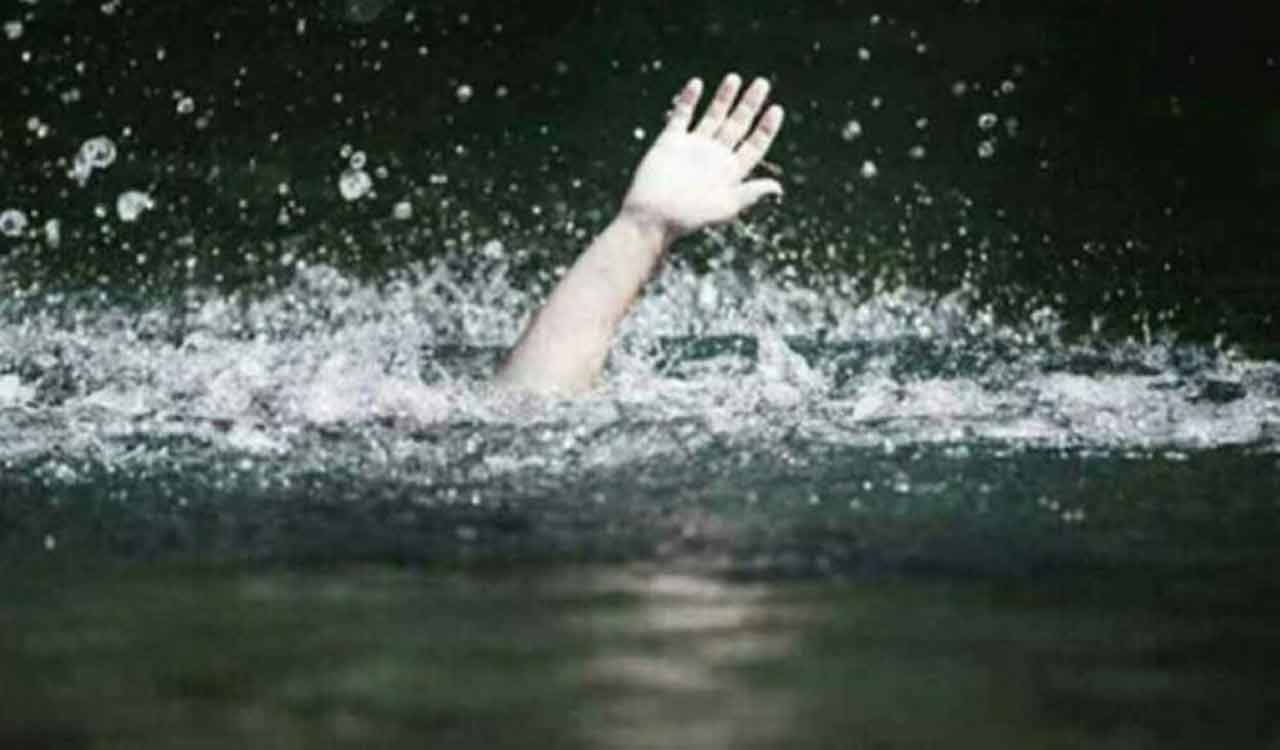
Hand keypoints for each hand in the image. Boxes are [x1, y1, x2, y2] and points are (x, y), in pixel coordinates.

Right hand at [620, 73, 784, 241]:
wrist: (652, 216)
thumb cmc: (690, 216)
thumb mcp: (727, 206)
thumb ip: (751, 192)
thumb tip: (777, 187)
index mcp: (730, 172)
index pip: (754, 145)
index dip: (766, 129)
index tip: (776, 109)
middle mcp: (714, 157)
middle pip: (737, 126)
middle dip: (749, 105)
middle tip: (762, 83)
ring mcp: (693, 147)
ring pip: (712, 116)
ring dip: (723, 98)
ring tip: (734, 78)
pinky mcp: (670, 142)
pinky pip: (681, 116)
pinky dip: (688, 100)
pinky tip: (697, 84)